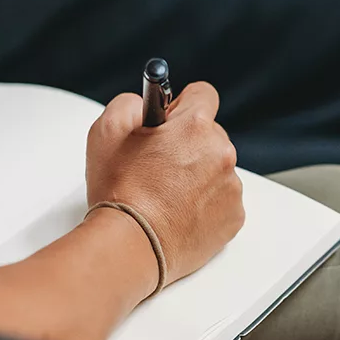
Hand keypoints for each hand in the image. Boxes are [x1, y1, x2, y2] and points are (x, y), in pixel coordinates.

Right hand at [86, 82, 244, 287]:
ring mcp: (231, 186)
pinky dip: (205, 203)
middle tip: (158, 164)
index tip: (170, 119)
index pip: (203, 93)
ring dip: (197, 174)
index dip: (181, 105)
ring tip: (166, 194)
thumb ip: (129, 103)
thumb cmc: (119, 193)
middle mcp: (222, 153)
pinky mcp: (234, 216)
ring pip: (216, 168)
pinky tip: (179, 212)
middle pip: (210, 134)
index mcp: (195, 126)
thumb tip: (145, 102)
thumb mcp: (106, 131)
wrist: (131, 246)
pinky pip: (222, 199)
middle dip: (187, 143)